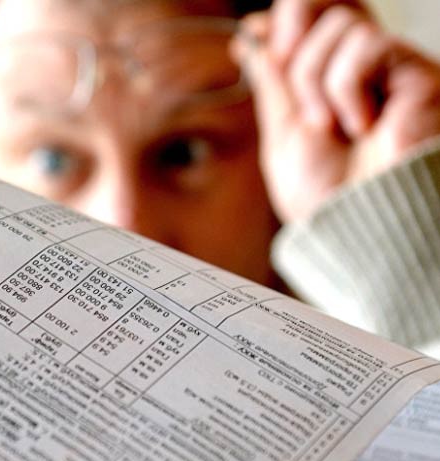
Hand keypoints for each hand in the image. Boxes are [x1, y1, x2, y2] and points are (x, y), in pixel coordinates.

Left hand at [234, 0, 439, 222]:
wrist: (362, 229)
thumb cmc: (327, 198)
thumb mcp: (283, 133)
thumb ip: (273, 82)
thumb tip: (251, 36)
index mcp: (329, 83)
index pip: (311, 20)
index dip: (281, 18)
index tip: (251, 34)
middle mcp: (363, 69)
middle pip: (329, 1)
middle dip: (292, 25)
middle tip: (283, 66)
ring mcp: (391, 69)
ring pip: (338, 23)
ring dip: (314, 80)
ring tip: (330, 126)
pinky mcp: (418, 73)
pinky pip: (365, 46)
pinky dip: (346, 89)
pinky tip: (363, 125)